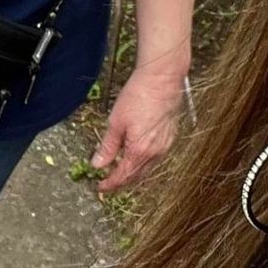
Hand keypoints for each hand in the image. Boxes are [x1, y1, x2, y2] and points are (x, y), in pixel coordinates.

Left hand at [91, 65, 183, 192]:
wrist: (162, 79)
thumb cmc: (138, 96)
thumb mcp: (115, 122)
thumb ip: (107, 147)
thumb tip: (97, 165)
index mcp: (140, 151)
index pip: (123, 176)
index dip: (110, 184)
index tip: (100, 188)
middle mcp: (156, 153)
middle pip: (136, 176)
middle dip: (121, 181)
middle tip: (107, 183)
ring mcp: (165, 146)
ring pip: (147, 168)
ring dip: (133, 173)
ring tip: (119, 172)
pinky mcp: (170, 137)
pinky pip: (156, 158)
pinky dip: (143, 162)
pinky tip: (136, 157)